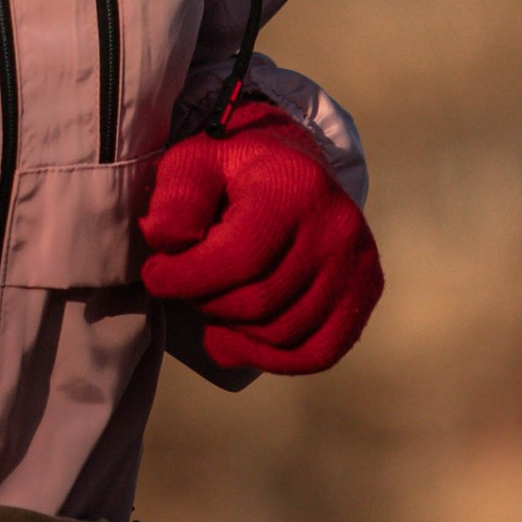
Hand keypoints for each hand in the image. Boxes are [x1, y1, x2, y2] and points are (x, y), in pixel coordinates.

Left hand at [140, 91, 381, 374]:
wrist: (293, 165)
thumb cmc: (236, 167)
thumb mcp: (194, 163)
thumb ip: (177, 198)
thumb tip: (166, 242)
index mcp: (294, 186)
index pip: (239, 257)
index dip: (186, 278)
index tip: (155, 276)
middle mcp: (337, 226)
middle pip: (259, 302)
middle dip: (206, 303)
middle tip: (186, 287)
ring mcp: (358, 261)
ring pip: (283, 333)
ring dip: (234, 330)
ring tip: (212, 304)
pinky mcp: (366, 289)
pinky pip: (319, 351)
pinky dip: (273, 358)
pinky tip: (238, 341)